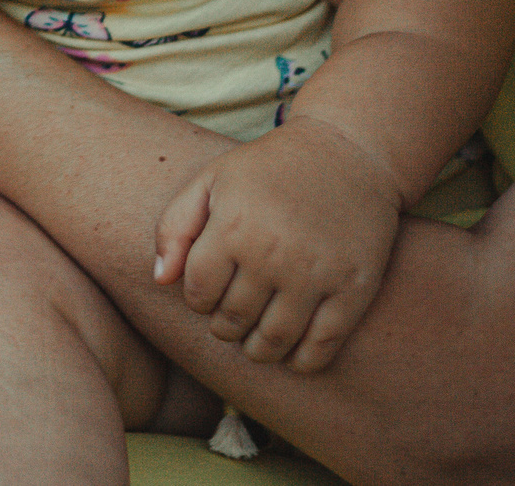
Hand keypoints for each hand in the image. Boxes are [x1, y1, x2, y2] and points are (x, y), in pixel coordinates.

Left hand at [151, 117, 406, 371]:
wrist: (347, 152)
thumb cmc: (270, 168)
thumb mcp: (213, 181)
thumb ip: (175, 227)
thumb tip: (160, 280)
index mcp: (234, 226)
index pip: (199, 293)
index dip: (198, 300)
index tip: (210, 292)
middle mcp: (274, 254)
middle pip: (233, 321)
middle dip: (225, 326)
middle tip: (232, 318)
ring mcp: (317, 274)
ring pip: (273, 342)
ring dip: (258, 350)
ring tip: (256, 338)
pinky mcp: (354, 289)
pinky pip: (321, 347)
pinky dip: (302, 362)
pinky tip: (293, 353)